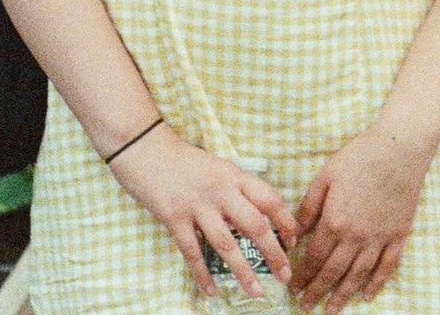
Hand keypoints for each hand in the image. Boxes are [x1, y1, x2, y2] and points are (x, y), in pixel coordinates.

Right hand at [105, 123, 297, 300]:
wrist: (146, 148)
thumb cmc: (184, 159)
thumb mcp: (219, 167)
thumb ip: (237, 189)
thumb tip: (257, 215)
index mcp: (235, 175)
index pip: (271, 199)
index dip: (286, 222)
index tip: (293, 241)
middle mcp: (221, 191)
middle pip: (255, 225)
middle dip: (273, 253)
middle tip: (285, 275)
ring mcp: (197, 206)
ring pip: (227, 244)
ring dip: (243, 271)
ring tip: (256, 291)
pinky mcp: (174, 218)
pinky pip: (192, 252)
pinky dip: (202, 274)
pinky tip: (211, 291)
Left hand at [292, 124, 433, 311]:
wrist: (400, 147)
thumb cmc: (359, 156)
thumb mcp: (325, 176)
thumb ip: (308, 207)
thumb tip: (295, 232)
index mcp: (334, 222)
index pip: (313, 258)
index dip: (301, 276)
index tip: (293, 288)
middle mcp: (356, 236)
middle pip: (333, 272)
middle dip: (317, 291)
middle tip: (306, 305)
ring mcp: (379, 237)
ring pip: (358, 275)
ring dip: (343, 295)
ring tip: (332, 309)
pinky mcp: (399, 234)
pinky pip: (387, 266)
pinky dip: (377, 283)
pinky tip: (367, 294)